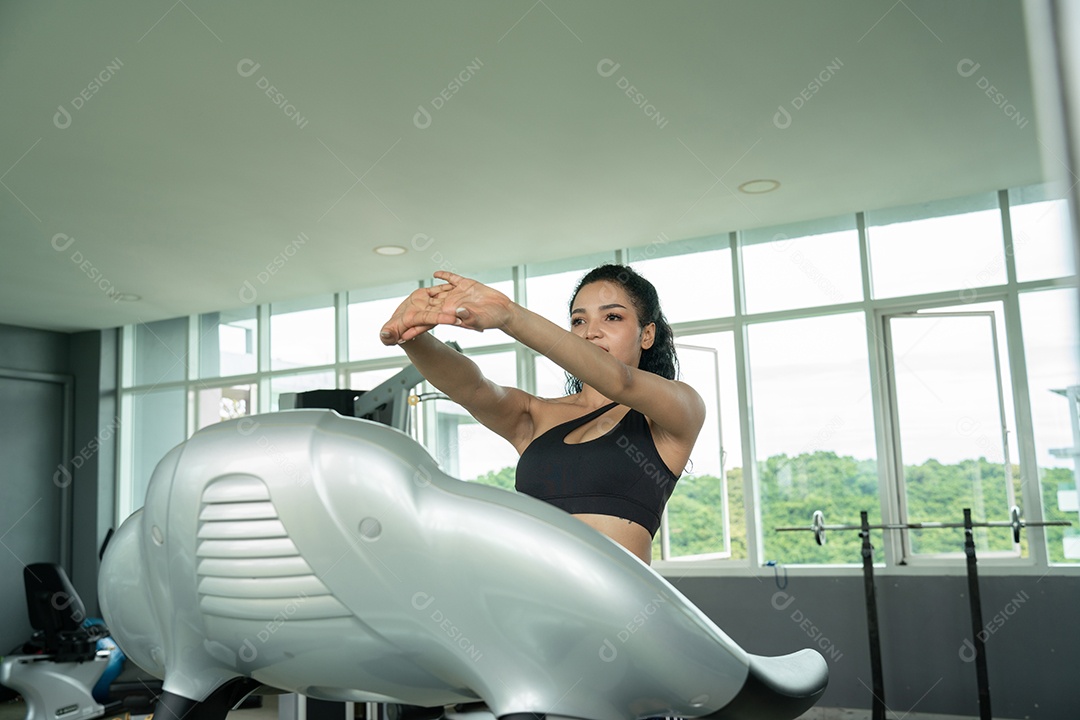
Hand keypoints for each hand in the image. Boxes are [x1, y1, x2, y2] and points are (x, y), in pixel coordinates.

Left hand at [378, 272, 513, 343]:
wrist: (504, 311)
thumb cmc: (493, 319)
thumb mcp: (480, 320)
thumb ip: (469, 316)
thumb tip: (457, 310)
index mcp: (451, 313)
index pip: (429, 319)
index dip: (416, 325)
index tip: (402, 333)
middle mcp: (451, 303)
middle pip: (429, 307)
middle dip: (415, 312)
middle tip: (399, 315)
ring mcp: (457, 294)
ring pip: (438, 292)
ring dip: (427, 293)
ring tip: (413, 295)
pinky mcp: (466, 285)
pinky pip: (452, 279)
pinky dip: (445, 276)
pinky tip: (436, 273)